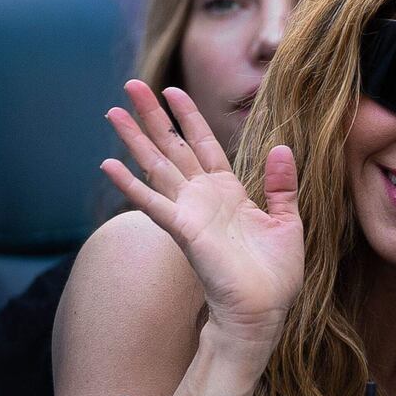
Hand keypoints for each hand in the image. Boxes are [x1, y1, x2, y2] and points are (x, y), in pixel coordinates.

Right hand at [102, 81, 303, 347]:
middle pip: (173, 147)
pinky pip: (153, 203)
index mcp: (228, 193)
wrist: (264, 311)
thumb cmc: (275, 275)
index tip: (173, 90)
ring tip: (112, 112)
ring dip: (134, 139)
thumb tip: (282, 148)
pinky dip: (131, 185)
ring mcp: (190, 214)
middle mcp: (204, 199)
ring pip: (157, 167)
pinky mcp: (184, 232)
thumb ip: (282, 185)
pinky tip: (108, 165)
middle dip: (153, 116)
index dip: (188, 117)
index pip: (204, 145)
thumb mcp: (286, 221)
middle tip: (132, 84)